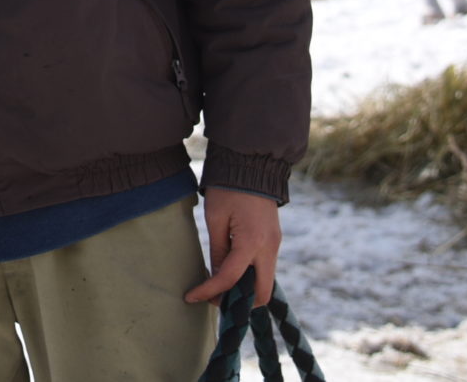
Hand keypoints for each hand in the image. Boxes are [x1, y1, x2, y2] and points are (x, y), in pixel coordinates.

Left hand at [185, 186, 280, 305]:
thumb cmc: (228, 188)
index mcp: (251, 242)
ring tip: (220, 286)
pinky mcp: (275, 240)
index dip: (209, 292)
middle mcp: (269, 248)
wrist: (253, 164)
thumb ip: (217, 252)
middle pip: (261, 293)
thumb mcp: (216, 218)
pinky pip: (265, 268)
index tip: (191, 297)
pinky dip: (250, 276)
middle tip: (214, 299)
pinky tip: (232, 271)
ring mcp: (275, 245)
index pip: (229, 279)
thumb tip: (217, 278)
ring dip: (245, 289)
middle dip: (239, 302)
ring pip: (265, 282)